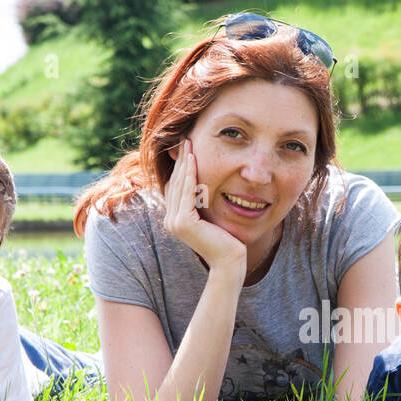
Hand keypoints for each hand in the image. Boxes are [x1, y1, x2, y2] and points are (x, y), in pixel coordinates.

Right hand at [163, 140, 246, 274]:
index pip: (175, 186)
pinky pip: (186, 192)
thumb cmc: (226, 240)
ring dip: (184, 162)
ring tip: (189, 143)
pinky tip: (194, 159)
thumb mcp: (212, 216)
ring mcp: (174, 222)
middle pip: (175, 182)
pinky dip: (190, 175)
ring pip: (179, 185)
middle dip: (181, 160)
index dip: (180, 166)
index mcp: (175, 219)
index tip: (187, 147)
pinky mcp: (183, 222)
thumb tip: (204, 185)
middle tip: (186, 139)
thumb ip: (203, 202)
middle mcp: (170, 220)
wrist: (230, 262)